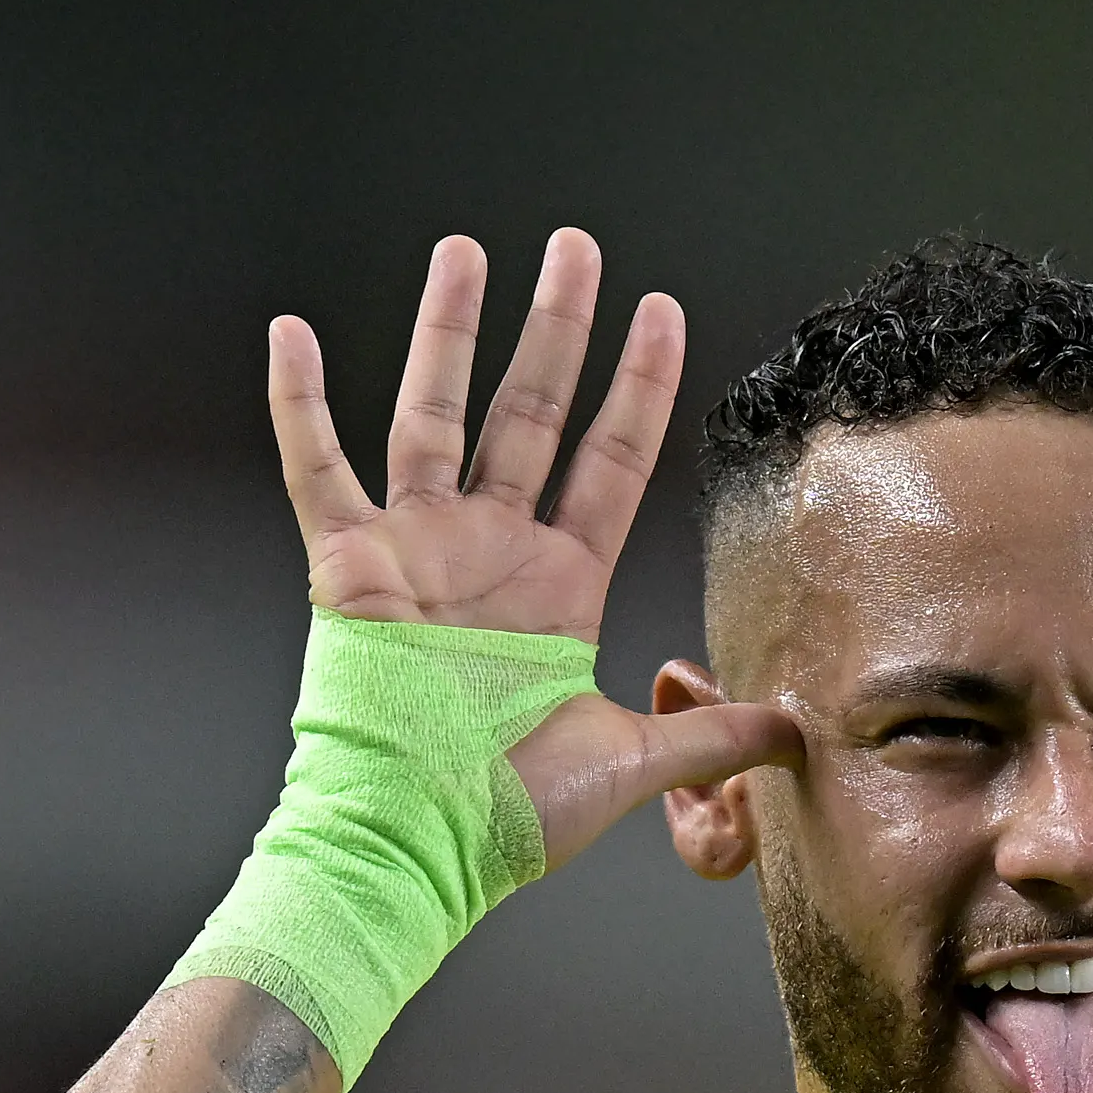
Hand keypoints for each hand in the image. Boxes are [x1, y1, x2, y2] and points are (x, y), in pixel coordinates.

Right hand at [266, 228, 795, 868]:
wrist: (416, 844)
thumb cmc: (507, 813)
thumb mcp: (635, 763)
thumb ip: (718, 737)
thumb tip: (803, 732)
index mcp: (558, 584)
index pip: (612, 458)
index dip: (640, 385)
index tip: (663, 311)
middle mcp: (489, 549)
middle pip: (531, 411)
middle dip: (557, 327)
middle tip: (576, 248)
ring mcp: (417, 547)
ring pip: (433, 413)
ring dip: (448, 332)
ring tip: (465, 252)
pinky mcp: (348, 566)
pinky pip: (315, 467)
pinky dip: (298, 404)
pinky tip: (289, 334)